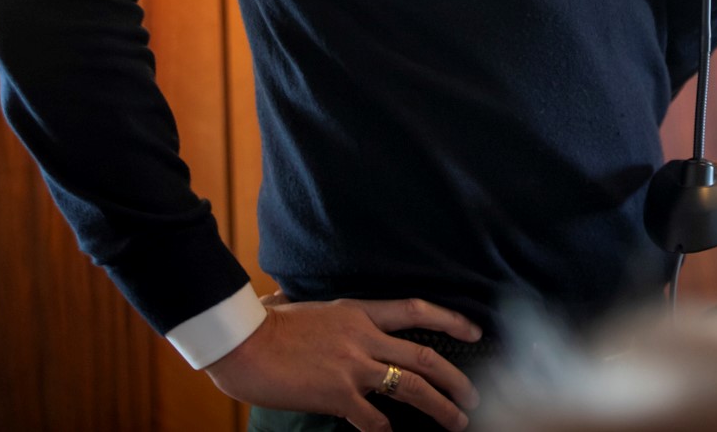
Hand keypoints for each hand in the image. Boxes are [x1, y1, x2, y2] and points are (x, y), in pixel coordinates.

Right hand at [206, 294, 480, 431]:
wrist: (242, 342)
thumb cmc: (262, 323)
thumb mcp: (297, 303)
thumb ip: (311, 307)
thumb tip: (285, 297)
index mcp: (358, 310)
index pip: (416, 309)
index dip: (450, 320)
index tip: (474, 331)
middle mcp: (363, 337)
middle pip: (424, 357)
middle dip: (455, 378)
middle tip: (472, 395)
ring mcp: (353, 366)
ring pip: (411, 387)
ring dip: (440, 406)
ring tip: (457, 421)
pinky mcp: (337, 394)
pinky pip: (372, 417)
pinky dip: (385, 430)